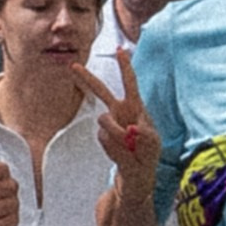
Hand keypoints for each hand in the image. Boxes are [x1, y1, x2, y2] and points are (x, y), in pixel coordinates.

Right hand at [79, 49, 155, 177]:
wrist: (137, 175)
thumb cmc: (148, 155)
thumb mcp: (152, 145)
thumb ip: (143, 135)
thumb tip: (131, 128)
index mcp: (136, 108)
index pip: (130, 83)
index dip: (125, 67)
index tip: (120, 50)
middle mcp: (120, 112)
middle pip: (102, 92)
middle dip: (88, 79)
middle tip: (73, 66)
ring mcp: (110, 124)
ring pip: (105, 122)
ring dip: (117, 135)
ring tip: (130, 149)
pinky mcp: (103, 136)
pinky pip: (104, 138)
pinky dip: (114, 147)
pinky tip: (122, 154)